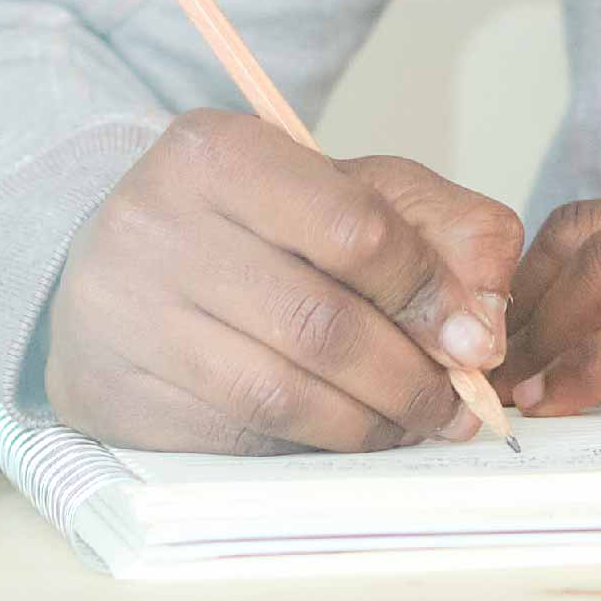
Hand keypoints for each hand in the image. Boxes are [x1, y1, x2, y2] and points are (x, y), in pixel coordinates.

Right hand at [42, 111, 523, 453]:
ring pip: (280, 395)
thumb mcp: (345, 190)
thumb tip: (487, 319)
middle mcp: (156, 226)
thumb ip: (438, 229)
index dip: (431, 294)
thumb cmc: (248, 223)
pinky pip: (237, 439)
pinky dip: (307, 448)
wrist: (114, 262)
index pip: (353, 230)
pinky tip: (342, 435)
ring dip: (368, 425)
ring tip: (410, 425)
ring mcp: (124, 316)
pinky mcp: (114, 394)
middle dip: (409, 378)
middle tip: (455, 405)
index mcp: (218, 152)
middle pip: (320, 324)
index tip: (476, 340)